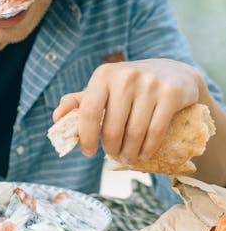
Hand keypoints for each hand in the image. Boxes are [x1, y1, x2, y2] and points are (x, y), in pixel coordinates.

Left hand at [53, 58, 202, 163]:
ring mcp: (150, 84)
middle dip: (111, 149)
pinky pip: (155, 132)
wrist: (174, 73)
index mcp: (104, 74)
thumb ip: (80, 102)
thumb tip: (56, 118)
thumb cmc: (131, 85)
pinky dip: (147, 150)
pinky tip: (143, 154)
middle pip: (112, 128)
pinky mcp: (170, 94)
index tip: (88, 152)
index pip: (89, 111)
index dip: (85, 136)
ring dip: (130, 153)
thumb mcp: (105, 87)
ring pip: (134, 133)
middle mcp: (125, 76)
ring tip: (128, 157)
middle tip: (114, 155)